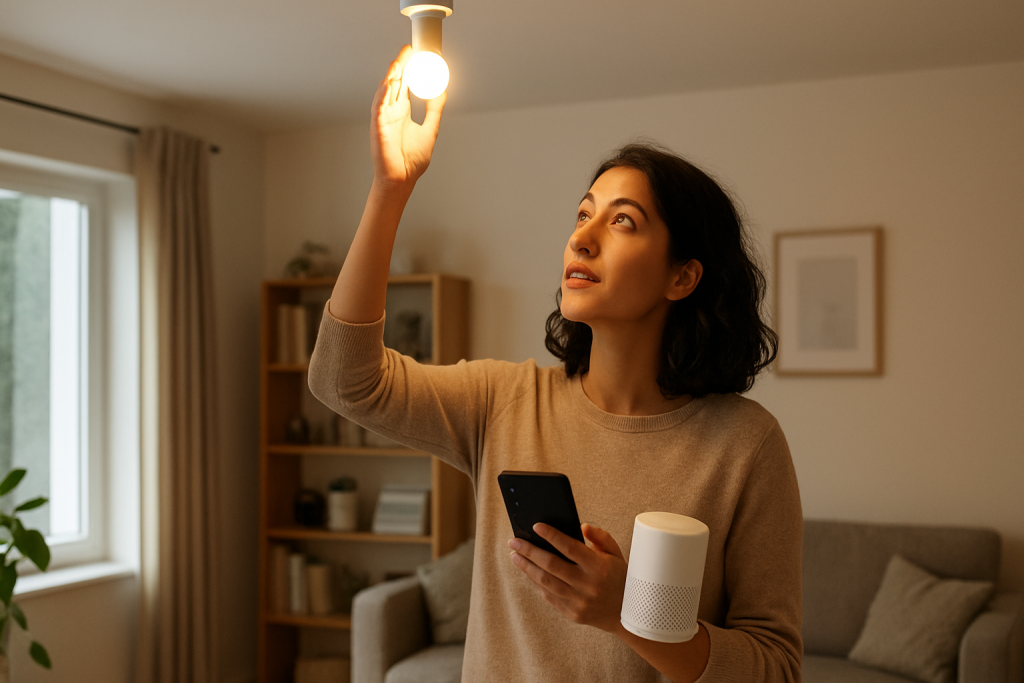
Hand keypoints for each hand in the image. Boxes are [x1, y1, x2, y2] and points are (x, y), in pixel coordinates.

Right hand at [370, 45, 447, 188]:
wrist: (402, 180)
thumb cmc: (411, 160)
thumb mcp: (430, 129)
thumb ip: (435, 110)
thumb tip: (443, 92)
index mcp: (401, 111)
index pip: (404, 84)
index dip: (409, 68)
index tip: (417, 54)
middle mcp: (391, 112)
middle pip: (394, 82)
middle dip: (401, 65)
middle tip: (409, 49)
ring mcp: (383, 119)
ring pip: (385, 91)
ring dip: (391, 76)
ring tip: (399, 61)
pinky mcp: (378, 128)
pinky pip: (379, 108)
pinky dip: (383, 95)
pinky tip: (388, 84)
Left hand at [508, 522, 627, 632]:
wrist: (627, 614)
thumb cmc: (619, 578)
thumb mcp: (616, 554)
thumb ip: (601, 537)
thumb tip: (583, 526)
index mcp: (599, 567)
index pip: (570, 547)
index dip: (551, 535)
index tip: (536, 526)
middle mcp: (587, 585)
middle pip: (551, 565)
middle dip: (529, 550)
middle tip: (514, 540)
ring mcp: (578, 601)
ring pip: (545, 582)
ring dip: (527, 567)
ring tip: (515, 555)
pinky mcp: (572, 614)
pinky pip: (549, 596)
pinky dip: (536, 583)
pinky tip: (529, 572)